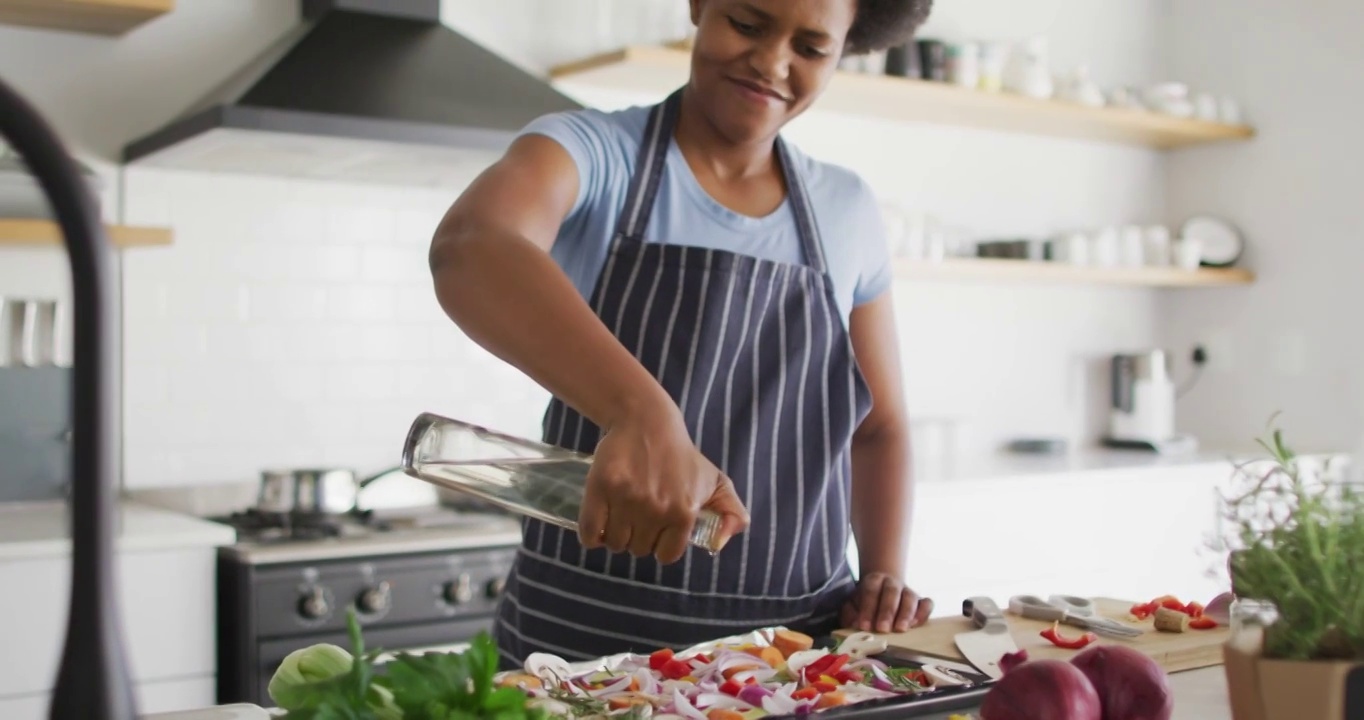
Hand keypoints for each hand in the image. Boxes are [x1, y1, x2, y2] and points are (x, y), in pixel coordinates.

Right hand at [577, 404, 749, 564]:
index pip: (666, 555)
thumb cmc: (682, 456)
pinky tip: (599, 521)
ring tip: (620, 514)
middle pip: (638, 549)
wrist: (647, 422)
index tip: (657, 529)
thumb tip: (718, 545)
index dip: (660, 544)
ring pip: (614, 543)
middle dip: (637, 538)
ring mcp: (627, 499)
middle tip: (637, 516)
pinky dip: (591, 535)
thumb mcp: (716, 482)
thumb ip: (733, 514)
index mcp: (684, 512)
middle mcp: (656, 509)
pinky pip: (590, 533)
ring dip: (614, 535)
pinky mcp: (600, 487)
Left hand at [841, 572, 932, 632]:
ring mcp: (908, 591)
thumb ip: (850, 613)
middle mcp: (892, 583)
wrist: (883, 588)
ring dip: (906, 613)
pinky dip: (923, 613)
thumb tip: (855, 625)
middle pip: (891, 592)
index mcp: (874, 580)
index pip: (871, 590)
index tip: (863, 626)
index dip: (867, 608)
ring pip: (910, 597)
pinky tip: (915, 624)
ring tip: (900, 629)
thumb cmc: (866, 602)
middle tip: (882, 628)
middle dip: (887, 611)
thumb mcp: (852, 604)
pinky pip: (927, 604)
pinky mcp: (921, 601)